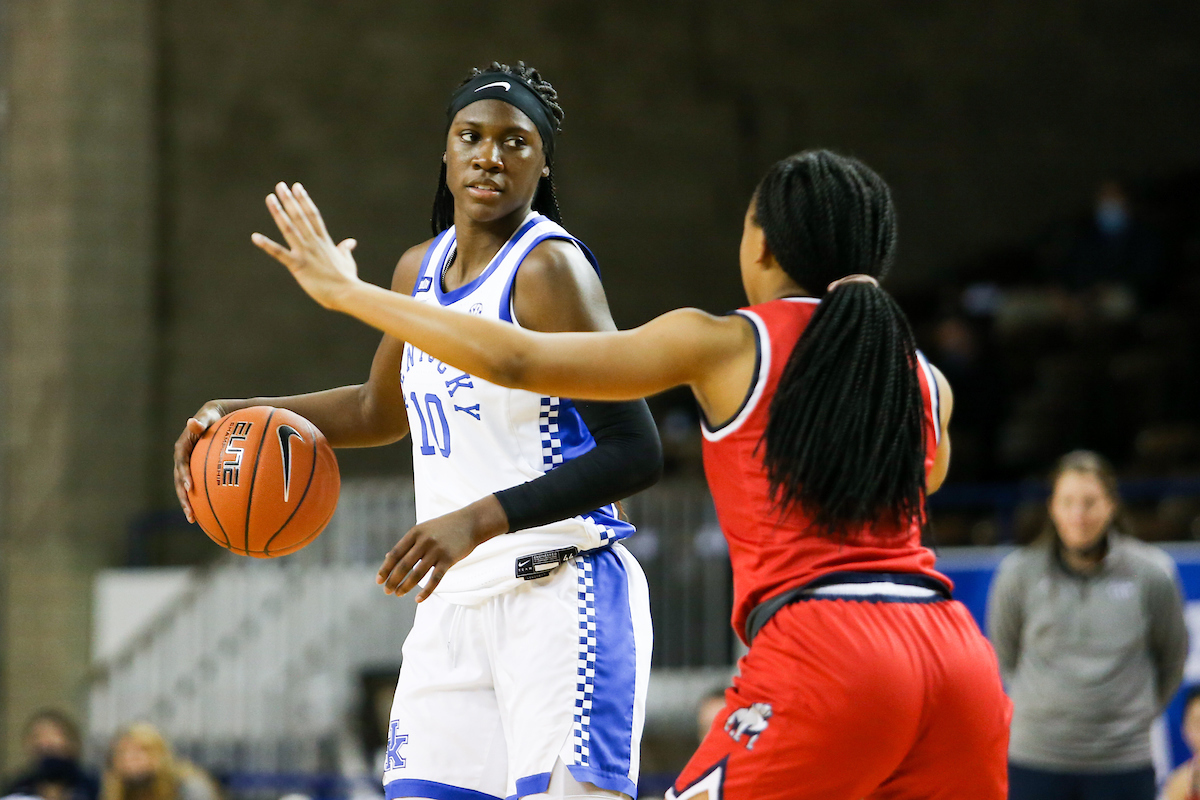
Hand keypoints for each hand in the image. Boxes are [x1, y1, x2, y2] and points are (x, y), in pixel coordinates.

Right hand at [173, 400, 235, 522]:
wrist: (213, 418)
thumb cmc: (212, 417)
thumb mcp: (207, 416)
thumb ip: (201, 421)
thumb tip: (192, 421)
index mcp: (182, 447)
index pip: (181, 462)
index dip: (183, 474)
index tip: (189, 486)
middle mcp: (181, 458)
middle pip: (179, 480)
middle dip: (183, 497)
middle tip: (190, 512)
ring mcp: (187, 466)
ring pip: (183, 487)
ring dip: (187, 503)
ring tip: (192, 519)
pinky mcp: (193, 471)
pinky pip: (193, 487)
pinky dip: (197, 499)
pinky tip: (204, 514)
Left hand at [252, 182, 360, 309]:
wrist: (347, 293)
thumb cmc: (347, 280)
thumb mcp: (348, 260)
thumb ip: (345, 249)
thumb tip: (351, 242)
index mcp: (325, 241)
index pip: (312, 216)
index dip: (304, 200)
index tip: (297, 187)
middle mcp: (314, 243)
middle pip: (300, 216)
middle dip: (290, 200)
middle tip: (280, 186)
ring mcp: (305, 253)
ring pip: (289, 228)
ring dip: (279, 212)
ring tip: (270, 198)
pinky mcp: (298, 266)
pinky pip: (279, 253)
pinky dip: (266, 245)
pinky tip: (255, 237)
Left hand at [376, 495, 508, 601]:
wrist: (470, 522)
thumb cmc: (444, 527)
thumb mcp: (423, 530)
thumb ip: (407, 543)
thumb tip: (388, 558)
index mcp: (415, 533)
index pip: (395, 554)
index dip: (386, 568)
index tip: (379, 581)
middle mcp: (424, 541)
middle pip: (404, 565)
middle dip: (393, 580)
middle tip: (387, 592)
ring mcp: (437, 550)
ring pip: (417, 574)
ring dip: (405, 586)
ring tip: (398, 594)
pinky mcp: (449, 559)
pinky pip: (435, 579)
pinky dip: (426, 591)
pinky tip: (418, 599)